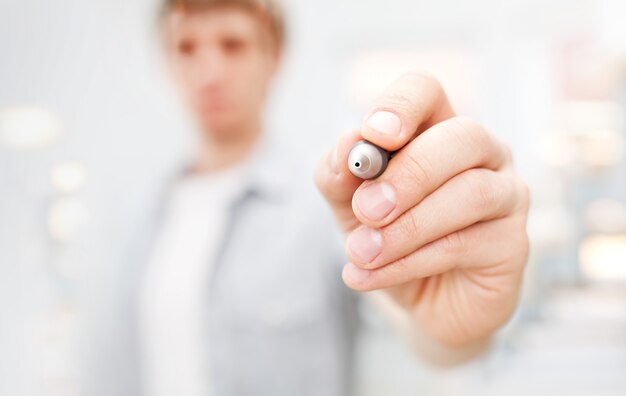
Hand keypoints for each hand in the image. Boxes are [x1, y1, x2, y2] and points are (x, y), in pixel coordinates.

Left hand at [315, 72, 529, 347]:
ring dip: (406, 227)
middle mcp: (482, 153)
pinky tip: (368, 276)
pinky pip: (464, 245)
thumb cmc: (387, 237)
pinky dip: (409, 262)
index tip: (373, 134)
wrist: (418, 301)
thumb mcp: (349, 205)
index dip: (400, 105)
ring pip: (472, 194)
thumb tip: (346, 143)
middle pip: (463, 137)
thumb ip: (339, 174)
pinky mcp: (512, 244)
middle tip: (367, 209)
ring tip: (360, 252)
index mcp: (436, 128)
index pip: (426, 91)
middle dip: (409, 173)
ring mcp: (506, 195)